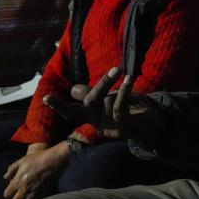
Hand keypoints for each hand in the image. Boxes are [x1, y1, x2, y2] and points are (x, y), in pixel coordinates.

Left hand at [3, 142, 69, 198]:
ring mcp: (32, 192)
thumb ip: (11, 169)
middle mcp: (23, 189)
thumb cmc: (36, 159)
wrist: (51, 161)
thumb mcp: (21, 161)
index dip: (7, 193)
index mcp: (17, 181)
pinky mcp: (41, 193)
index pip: (7, 193)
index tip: (8, 192)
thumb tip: (5, 177)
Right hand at [43, 67, 163, 139]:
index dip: (59, 105)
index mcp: (91, 117)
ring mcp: (110, 129)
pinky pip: (120, 108)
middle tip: (115, 69)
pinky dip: (124, 92)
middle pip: (91, 102)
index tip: (45, 98)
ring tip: (129, 79)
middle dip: (102, 84)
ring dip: (121, 88)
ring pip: (108, 102)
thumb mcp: (109, 98)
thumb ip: (91, 94)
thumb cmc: (129, 108)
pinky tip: (129, 80)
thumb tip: (73, 90)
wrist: (153, 123)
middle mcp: (97, 124)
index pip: (71, 113)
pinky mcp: (123, 129)